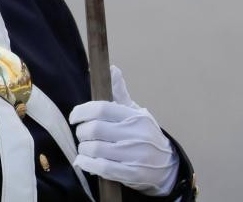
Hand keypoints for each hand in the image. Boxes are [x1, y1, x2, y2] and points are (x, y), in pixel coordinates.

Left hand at [69, 66, 178, 195]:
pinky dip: (88, 164)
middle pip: (94, 129)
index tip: (75, 117)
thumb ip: (119, 93)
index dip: (82, 111)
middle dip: (81, 132)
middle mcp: (135, 134)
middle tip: (82, 134)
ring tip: (85, 148)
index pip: (101, 108)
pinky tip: (83, 161)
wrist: (167, 165)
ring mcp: (135, 155)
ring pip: (95, 149)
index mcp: (134, 116)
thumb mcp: (135, 112)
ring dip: (84, 149)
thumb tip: (112, 69)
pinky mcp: (132, 173)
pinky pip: (103, 168)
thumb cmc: (144, 134)